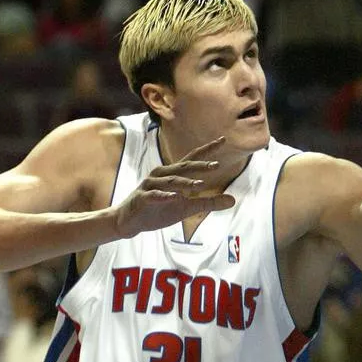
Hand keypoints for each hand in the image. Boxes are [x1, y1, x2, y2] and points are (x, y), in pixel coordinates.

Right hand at [113, 137, 234, 238]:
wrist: (129, 222)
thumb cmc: (158, 211)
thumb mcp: (186, 208)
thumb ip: (208, 203)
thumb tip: (233, 201)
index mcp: (173, 174)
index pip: (193, 159)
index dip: (208, 150)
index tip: (223, 139)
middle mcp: (162, 175)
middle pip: (183, 167)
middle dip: (200, 165)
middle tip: (216, 165)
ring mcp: (151, 185)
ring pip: (170, 181)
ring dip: (185, 183)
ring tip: (199, 185)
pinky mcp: (142, 198)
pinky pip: (155, 195)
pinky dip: (165, 196)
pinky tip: (175, 198)